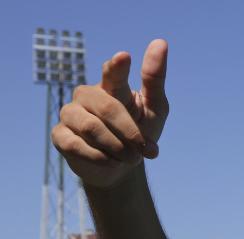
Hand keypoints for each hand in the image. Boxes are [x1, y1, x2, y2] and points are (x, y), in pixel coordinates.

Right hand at [52, 39, 168, 188]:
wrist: (122, 167)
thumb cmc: (140, 133)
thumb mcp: (155, 109)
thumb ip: (154, 79)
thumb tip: (160, 42)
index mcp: (111, 86)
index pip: (112, 72)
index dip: (117, 67)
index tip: (124, 57)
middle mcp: (87, 95)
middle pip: (108, 108)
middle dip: (130, 133)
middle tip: (145, 151)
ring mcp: (70, 113)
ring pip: (92, 128)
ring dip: (117, 148)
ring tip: (130, 158)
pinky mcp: (60, 135)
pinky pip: (77, 146)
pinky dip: (101, 158)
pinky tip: (111, 161)